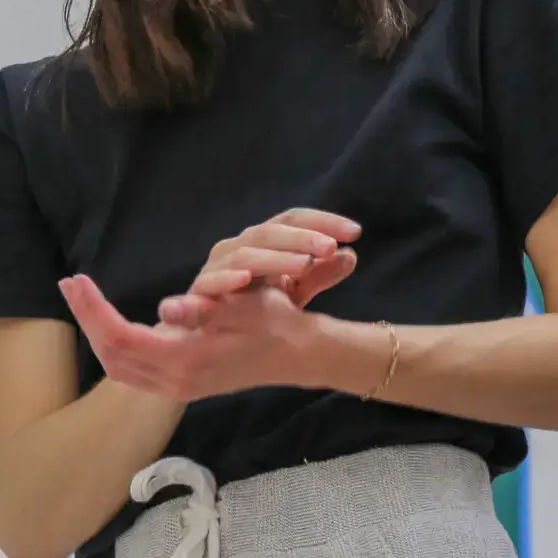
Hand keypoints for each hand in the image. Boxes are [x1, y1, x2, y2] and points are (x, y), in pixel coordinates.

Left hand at [58, 273, 332, 401]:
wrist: (299, 356)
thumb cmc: (275, 325)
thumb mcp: (247, 309)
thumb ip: (206, 310)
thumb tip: (167, 308)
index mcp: (185, 361)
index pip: (122, 338)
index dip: (95, 310)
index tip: (78, 280)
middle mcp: (175, 380)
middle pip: (112, 355)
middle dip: (88, 319)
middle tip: (70, 285)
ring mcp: (177, 386)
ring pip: (119, 365)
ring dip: (98, 331)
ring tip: (83, 299)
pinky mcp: (182, 382)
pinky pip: (133, 368)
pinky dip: (115, 343)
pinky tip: (111, 322)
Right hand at [158, 208, 361, 329]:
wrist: (211, 337)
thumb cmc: (254, 308)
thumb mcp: (293, 291)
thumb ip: (319, 274)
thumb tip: (351, 255)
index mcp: (264, 241)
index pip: (294, 219)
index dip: (324, 221)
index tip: (356, 232)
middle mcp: (241, 245)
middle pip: (272, 231)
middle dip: (304, 237)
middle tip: (332, 247)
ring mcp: (218, 265)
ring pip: (248, 253)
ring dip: (276, 257)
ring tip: (304, 264)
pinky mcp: (201, 290)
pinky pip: (212, 281)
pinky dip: (227, 278)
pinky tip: (246, 280)